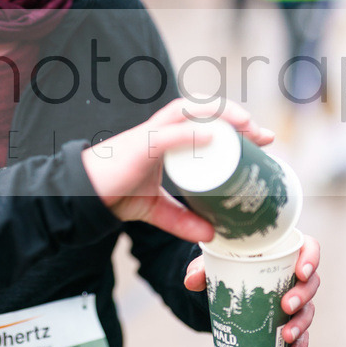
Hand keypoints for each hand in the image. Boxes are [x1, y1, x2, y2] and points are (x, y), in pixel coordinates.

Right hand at [81, 98, 274, 241]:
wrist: (81, 196)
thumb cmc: (114, 192)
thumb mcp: (155, 209)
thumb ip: (181, 220)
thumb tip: (211, 235)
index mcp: (168, 140)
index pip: (206, 122)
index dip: (235, 125)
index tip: (263, 139)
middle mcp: (162, 131)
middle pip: (204, 111)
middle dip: (237, 117)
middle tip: (264, 135)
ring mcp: (151, 135)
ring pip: (189, 112)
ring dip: (220, 115)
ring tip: (246, 126)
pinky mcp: (140, 146)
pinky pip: (168, 134)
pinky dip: (192, 133)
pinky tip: (213, 135)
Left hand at [183, 233, 320, 346]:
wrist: (227, 289)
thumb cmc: (227, 268)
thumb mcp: (214, 265)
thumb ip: (202, 269)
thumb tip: (191, 281)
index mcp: (282, 253)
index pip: (308, 247)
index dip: (311, 258)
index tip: (301, 272)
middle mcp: (294, 276)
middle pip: (311, 283)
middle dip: (302, 296)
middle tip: (285, 306)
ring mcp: (296, 300)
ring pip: (308, 310)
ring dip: (301, 324)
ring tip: (286, 336)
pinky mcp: (291, 322)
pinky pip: (303, 334)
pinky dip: (300, 346)